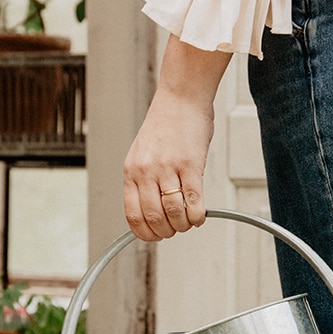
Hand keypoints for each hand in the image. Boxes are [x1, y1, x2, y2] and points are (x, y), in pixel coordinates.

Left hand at [123, 36, 231, 240]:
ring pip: (174, 213)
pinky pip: (193, 201)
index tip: (156, 236)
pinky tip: (201, 214)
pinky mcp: (190, 165)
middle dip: (167, 232)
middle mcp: (146, 171)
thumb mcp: (143, 153)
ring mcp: (167, 168)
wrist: (181, 97)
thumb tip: (153, 209)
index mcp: (131, 171)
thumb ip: (144, 180)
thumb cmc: (166, 124)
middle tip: (176, 229)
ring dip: (184, 225)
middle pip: (154, 218)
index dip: (145, 233)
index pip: (133, 215)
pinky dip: (198, 215)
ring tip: (190, 221)